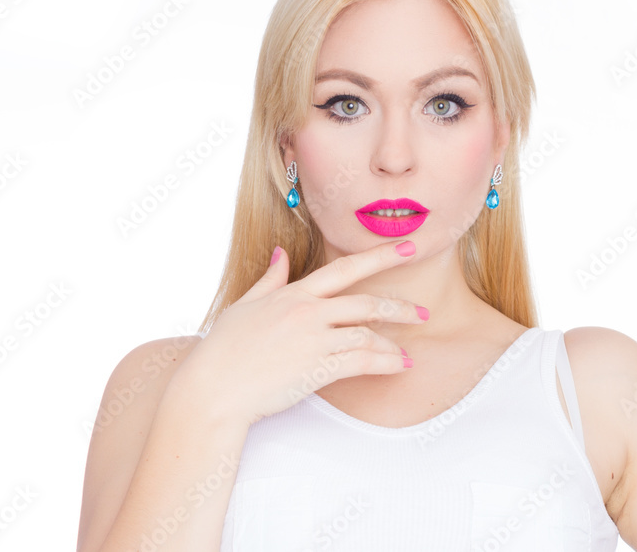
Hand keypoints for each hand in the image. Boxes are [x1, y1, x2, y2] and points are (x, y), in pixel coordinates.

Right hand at [179, 240, 425, 426]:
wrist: (212, 388)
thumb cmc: (223, 349)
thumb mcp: (245, 305)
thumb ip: (270, 279)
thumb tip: (281, 253)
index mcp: (293, 293)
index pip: (345, 268)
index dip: (380, 257)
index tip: (406, 248)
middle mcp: (307, 312)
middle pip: (367, 302)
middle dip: (400, 307)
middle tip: (423, 312)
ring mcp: (314, 340)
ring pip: (368, 334)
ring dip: (393, 343)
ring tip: (407, 352)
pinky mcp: (317, 369)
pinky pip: (362, 362)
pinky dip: (384, 364)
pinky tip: (396, 366)